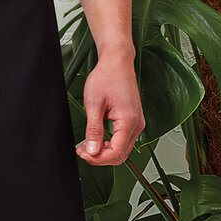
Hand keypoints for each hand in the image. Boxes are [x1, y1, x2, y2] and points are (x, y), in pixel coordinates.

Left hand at [75, 48, 144, 165]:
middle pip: (121, 155)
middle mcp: (137, 125)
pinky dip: (110, 143)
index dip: (98, 158)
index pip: (116, 153)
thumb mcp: (93, 103)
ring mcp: (137, 123)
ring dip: (105, 151)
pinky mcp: (133, 120)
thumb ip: (93, 130)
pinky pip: (124, 140)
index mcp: (129, 122)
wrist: (117, 62)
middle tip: (82, 150)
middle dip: (100, 157)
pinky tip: (97, 138)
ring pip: (122, 149)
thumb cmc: (106, 77)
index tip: (82, 153)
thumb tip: (92, 151)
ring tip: (87, 144)